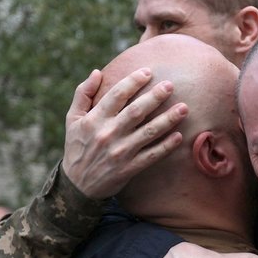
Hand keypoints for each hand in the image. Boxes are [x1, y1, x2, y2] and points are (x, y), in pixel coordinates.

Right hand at [62, 68, 187, 198]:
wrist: (78, 185)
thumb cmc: (76, 147)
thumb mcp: (72, 119)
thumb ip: (83, 94)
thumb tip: (97, 72)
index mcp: (94, 119)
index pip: (116, 95)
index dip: (133, 81)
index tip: (148, 72)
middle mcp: (108, 134)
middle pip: (136, 111)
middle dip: (155, 97)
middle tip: (170, 85)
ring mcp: (120, 152)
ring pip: (148, 132)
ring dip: (168, 119)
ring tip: (184, 108)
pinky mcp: (129, 168)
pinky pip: (152, 155)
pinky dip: (166, 146)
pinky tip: (179, 136)